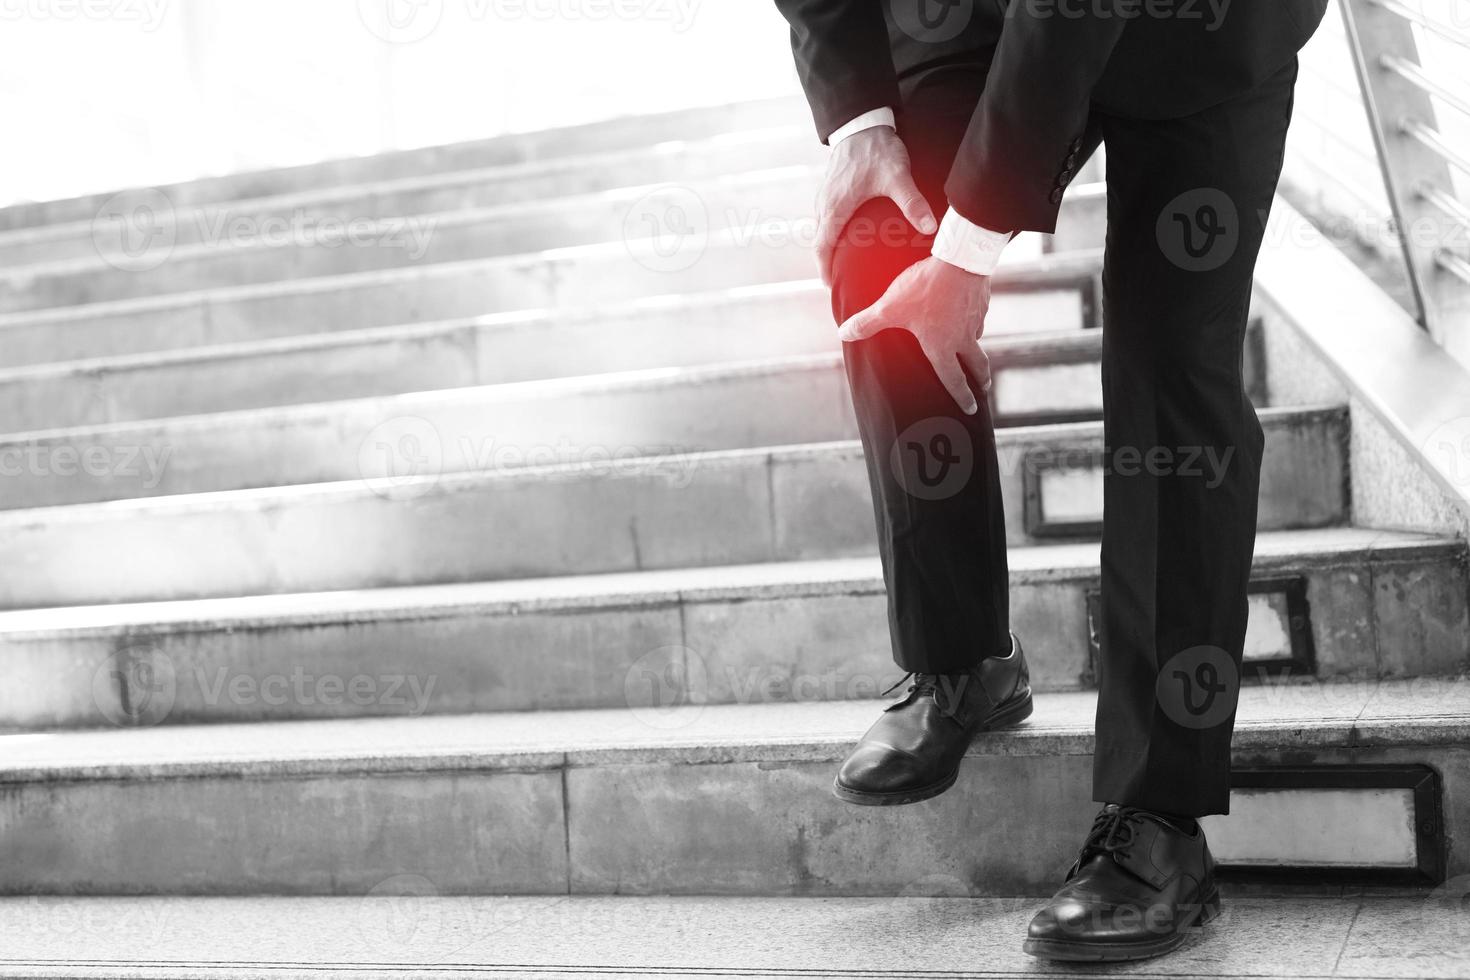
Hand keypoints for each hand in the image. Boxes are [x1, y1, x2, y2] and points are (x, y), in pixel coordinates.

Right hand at [815, 126, 936, 285]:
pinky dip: (831, 231)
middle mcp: (825, 203)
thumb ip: (912, 202)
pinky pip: (825, 216)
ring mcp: (825, 195)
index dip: (824, 267)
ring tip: (842, 262)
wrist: (862, 122)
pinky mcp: (830, 187)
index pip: (822, 246)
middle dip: (826, 262)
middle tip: (838, 280)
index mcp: (836, 207)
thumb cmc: (877, 149)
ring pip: (821, 228)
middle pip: (819, 240)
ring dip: (828, 246)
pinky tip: (847, 234)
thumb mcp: (897, 176)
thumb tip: (929, 227)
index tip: (830, 284)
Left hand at [837, 256, 992, 414]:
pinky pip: (979, 318)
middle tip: (984, 388)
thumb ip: (867, 323)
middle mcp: (963, 338)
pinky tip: (968, 316)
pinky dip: (975, 322)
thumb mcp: (890, 307)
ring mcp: (976, 320)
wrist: (959, 259)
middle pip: (978, 365)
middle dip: (981, 380)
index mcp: (942, 347)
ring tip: (973, 351)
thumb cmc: (925, 288)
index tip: (970, 409)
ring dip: (977, 349)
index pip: (953, 379)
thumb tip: (844, 333)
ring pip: (978, 340)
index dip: (962, 396)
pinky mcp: (982, 302)